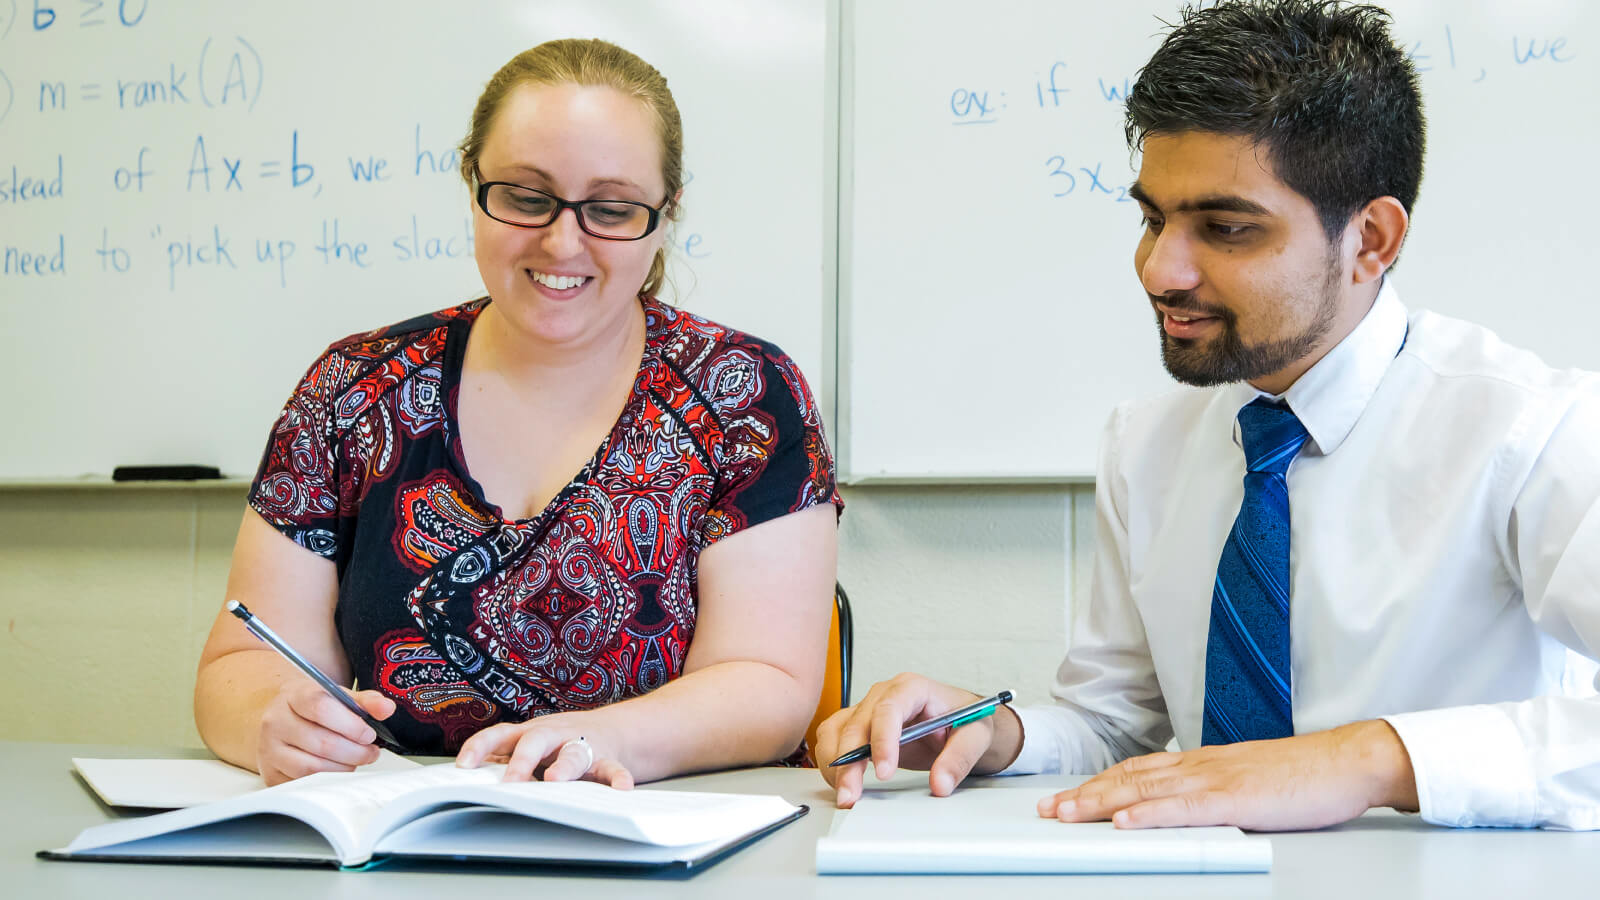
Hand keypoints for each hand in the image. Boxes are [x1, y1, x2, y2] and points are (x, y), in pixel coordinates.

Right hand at [256, 682, 396, 785]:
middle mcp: (276, 722)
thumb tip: (387, 708)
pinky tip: (340, 770)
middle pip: (320, 742)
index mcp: (293, 696)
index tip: (369, 734)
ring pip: (312, 767)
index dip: (351, 725)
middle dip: (355, 751)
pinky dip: (328, 779)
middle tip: (371, 752)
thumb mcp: (339, 696)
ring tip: (357, 760)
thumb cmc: (315, 708)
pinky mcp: (271, 774)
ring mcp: (270, 750)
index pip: (321, 708)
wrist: (284, 717)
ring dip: (343, 767)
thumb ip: (365, 701)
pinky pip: (303, 783)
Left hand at [456, 711, 633, 788]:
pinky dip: (617, 777)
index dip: (480, 747)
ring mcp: (581, 746)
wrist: (613, 729)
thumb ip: (505, 758)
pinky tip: (620, 787)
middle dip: (522, 761)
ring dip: (565, 766)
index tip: (463, 765)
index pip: (500, 735)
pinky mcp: (606, 758)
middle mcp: (554, 736)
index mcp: (529, 734)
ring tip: (557, 779)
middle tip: (511, 783)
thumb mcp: (530, 744)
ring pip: (573, 752)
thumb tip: (467, 781)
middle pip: (535, 741)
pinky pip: (612, 768)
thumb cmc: (559, 743)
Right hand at [815, 673, 1021, 808]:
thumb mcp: (975, 737)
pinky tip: (841, 783)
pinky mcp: (860, 728)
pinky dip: (831, 762)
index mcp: (913, 688)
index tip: (884, 772)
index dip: (882, 739)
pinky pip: (833, 739)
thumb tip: (940, 783)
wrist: (960, 723)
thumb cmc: (966, 721)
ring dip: (835, 764)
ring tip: (845, 794)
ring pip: (837, 731)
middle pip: (857, 723)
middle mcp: (884, 695)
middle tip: (852, 794)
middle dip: (850, 761)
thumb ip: (959, 759)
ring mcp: (868, 710)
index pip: (889, 708)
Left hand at [1040, 720, 1418, 830]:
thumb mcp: (1248, 782)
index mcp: (1202, 763)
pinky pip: (1183, 808)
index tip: (1070, 797)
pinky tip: (1124, 822)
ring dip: (1101, 803)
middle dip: (1085, 794)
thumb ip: (1215, 791)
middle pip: (1129, 778)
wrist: (1347, 762)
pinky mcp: (1235, 800)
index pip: (1138, 771)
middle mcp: (1200, 766)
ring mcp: (1215, 780)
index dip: (1100, 784)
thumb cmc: (1305, 776)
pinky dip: (1148, 814)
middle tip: (1049, 808)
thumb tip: (1187, 806)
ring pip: (1145, 790)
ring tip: (1068, 814)